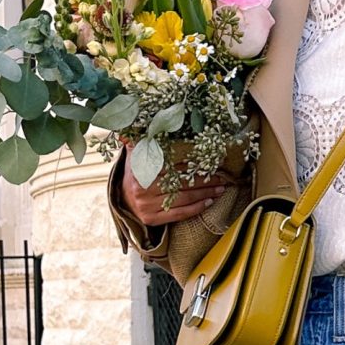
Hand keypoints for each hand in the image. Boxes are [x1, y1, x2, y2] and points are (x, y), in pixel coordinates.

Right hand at [120, 149, 248, 229]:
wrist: (123, 199)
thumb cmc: (135, 173)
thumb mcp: (135, 154)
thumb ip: (139, 140)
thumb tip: (139, 125)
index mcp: (140, 170)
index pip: (172, 166)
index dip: (192, 163)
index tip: (209, 160)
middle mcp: (143, 189)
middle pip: (180, 183)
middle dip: (203, 179)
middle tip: (221, 176)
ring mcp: (147, 206)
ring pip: (182, 198)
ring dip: (204, 193)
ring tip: (220, 188)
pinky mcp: (152, 219)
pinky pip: (178, 214)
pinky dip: (196, 208)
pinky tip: (209, 202)